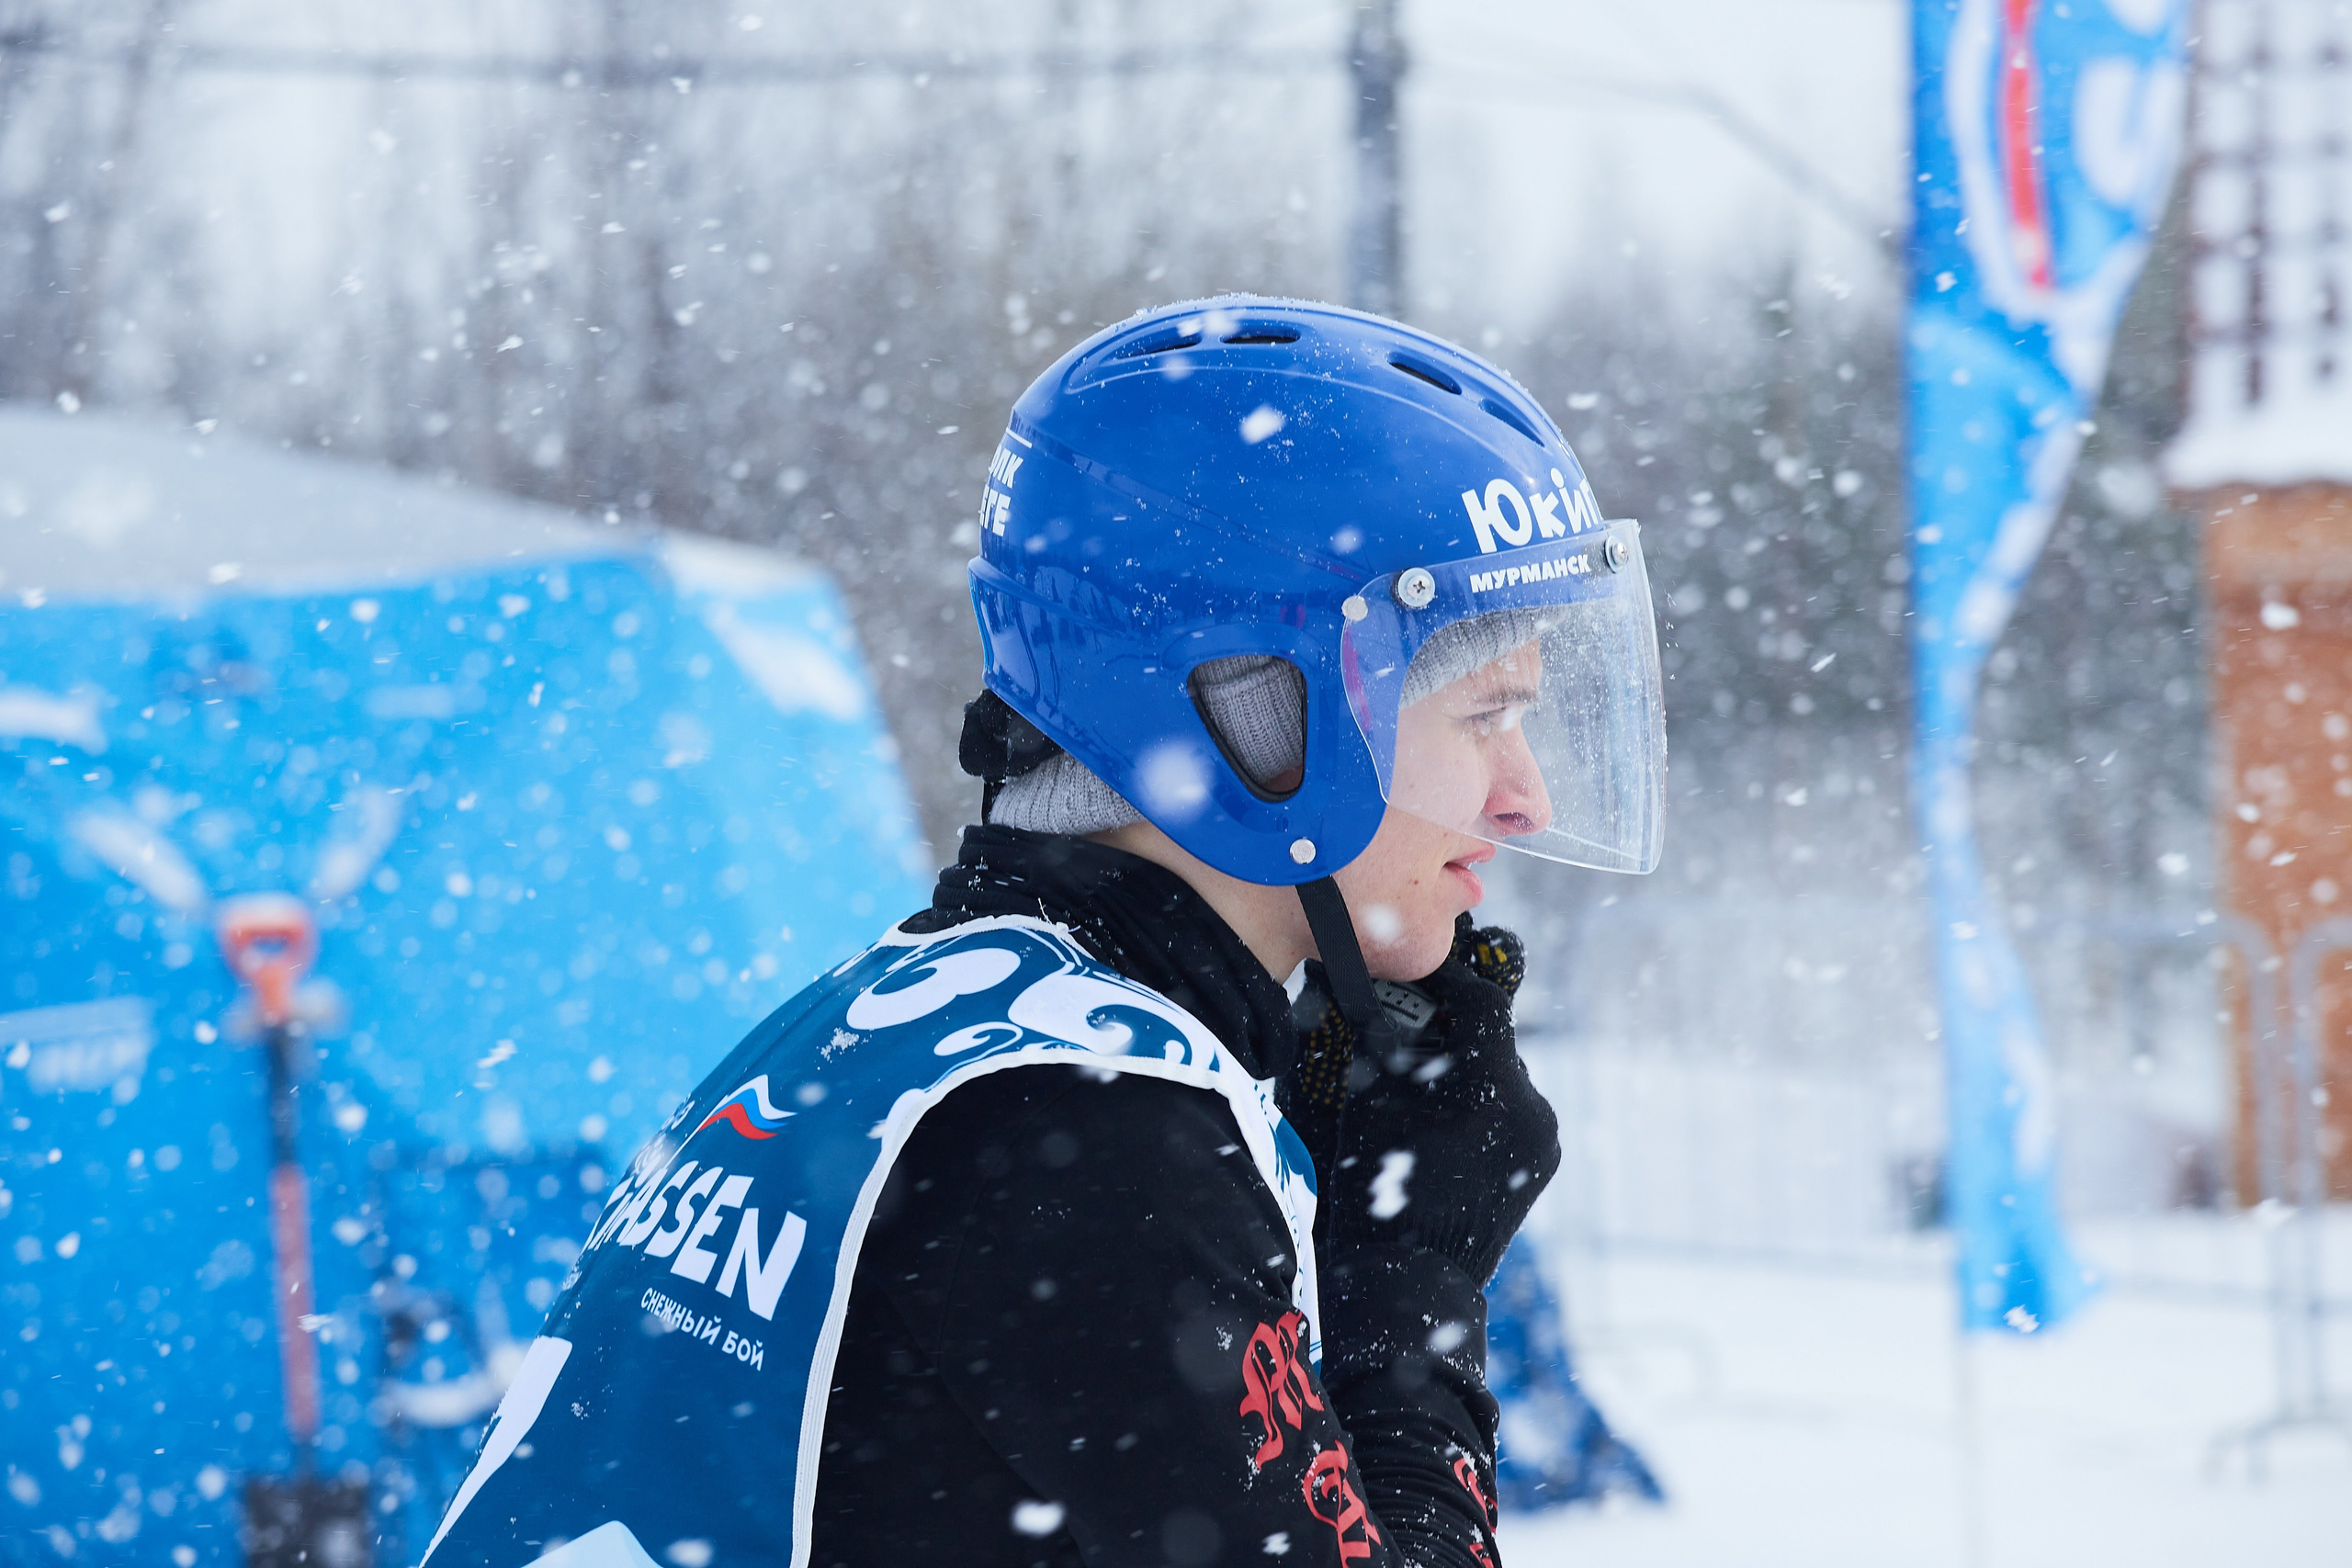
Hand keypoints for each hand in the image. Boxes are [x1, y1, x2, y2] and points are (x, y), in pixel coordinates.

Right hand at [1324, 918, 1559, 1287]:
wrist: (1411, 1272)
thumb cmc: (1377, 1183)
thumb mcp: (1372, 1097)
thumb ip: (1387, 1039)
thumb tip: (1383, 997)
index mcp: (1491, 1082)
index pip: (1482, 1003)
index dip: (1449, 981)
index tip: (1421, 975)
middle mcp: (1530, 1104)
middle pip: (1492, 1043)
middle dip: (1452, 1032)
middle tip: (1411, 1028)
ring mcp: (1542, 1138)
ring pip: (1503, 1080)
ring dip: (1467, 1072)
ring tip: (1424, 1085)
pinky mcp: (1542, 1163)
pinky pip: (1513, 1115)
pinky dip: (1483, 1107)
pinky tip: (1446, 1122)